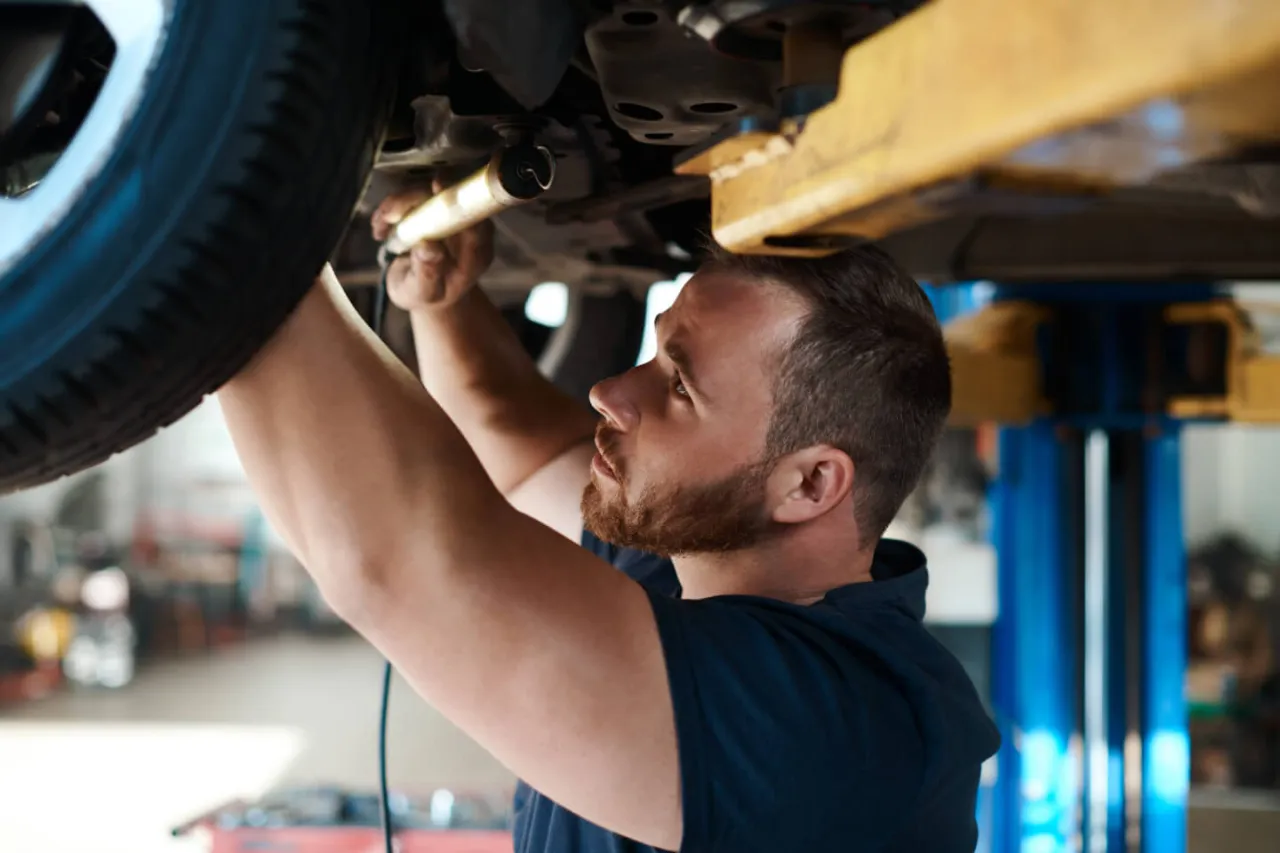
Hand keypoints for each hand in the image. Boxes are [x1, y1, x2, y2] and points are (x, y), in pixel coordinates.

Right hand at [371, 181, 494, 311]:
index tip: (436, 187)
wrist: (426, 290)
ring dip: (396, 205)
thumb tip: (427, 247)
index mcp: (476, 254)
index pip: (476, 221)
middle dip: (412, 201)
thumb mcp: (424, 294)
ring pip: (427, 192)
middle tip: (386, 218)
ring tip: (380, 229)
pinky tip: (382, 227)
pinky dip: (393, 208)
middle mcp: (469, 230)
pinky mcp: (435, 207)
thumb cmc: (429, 295)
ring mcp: (451, 216)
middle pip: (447, 198)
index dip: (459, 203)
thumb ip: (428, 274)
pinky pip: (414, 195)